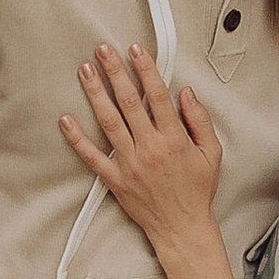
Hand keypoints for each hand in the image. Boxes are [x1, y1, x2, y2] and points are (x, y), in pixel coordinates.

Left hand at [59, 43, 223, 249]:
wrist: (182, 227)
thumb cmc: (196, 191)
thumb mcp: (212, 153)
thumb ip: (200, 120)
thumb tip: (186, 94)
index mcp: (174, 139)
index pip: (157, 95)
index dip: (145, 69)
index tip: (136, 50)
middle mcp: (150, 148)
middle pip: (129, 102)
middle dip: (115, 72)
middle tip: (103, 50)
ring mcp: (130, 163)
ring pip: (109, 121)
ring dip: (96, 94)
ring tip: (86, 71)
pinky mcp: (115, 179)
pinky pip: (93, 156)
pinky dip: (77, 138)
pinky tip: (66, 120)